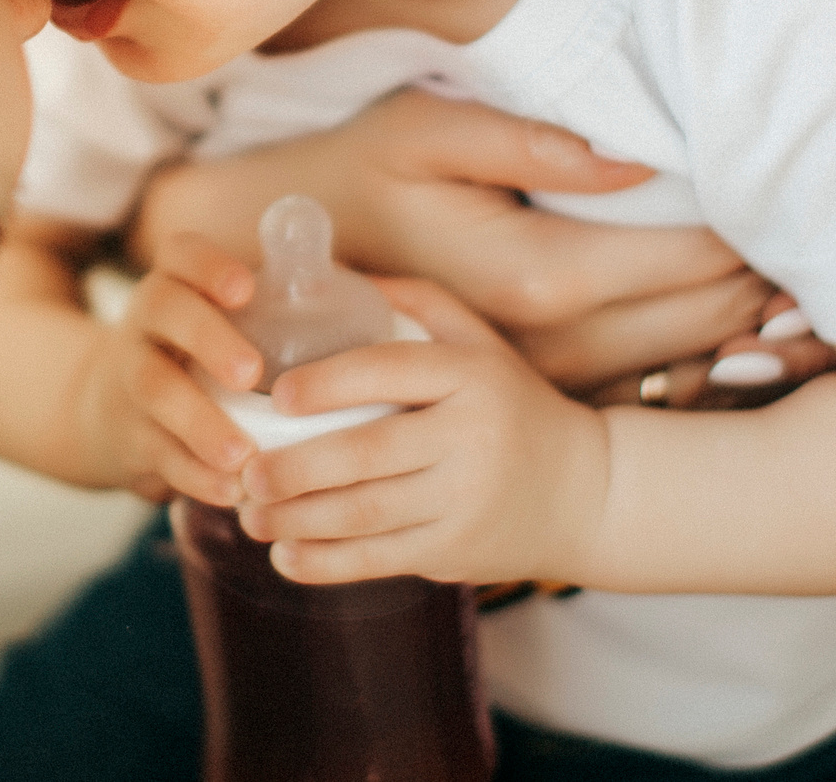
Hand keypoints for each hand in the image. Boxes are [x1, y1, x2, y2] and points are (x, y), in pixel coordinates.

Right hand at [71, 232, 263, 504]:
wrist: (110, 412)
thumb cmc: (203, 360)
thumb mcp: (223, 323)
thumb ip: (284, 310)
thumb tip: (390, 303)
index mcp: (177, 283)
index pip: (182, 254)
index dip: (210, 265)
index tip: (247, 288)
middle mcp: (146, 322)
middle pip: (165, 313)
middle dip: (209, 340)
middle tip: (251, 374)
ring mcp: (129, 377)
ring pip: (155, 389)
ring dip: (200, 422)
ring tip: (241, 454)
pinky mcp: (126, 434)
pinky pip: (155, 451)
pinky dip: (192, 474)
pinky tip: (229, 491)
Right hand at [138, 88, 834, 397]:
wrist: (277, 270)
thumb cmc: (354, 177)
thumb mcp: (428, 131)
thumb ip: (534, 143)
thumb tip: (637, 158)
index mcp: (531, 275)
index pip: (673, 257)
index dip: (743, 231)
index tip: (797, 198)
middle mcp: (544, 342)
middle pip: (688, 317)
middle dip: (758, 283)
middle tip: (826, 244)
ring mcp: (534, 375)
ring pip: (671, 362)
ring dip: (739, 330)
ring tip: (802, 295)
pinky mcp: (524, 388)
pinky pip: (633, 387)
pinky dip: (691, 364)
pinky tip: (735, 338)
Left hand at [231, 277, 610, 586]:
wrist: (588, 492)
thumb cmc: (510, 404)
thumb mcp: (478, 342)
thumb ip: (415, 300)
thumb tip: (331, 270)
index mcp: (469, 376)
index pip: (389, 372)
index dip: (328, 384)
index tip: (278, 395)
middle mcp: (470, 438)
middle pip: (367, 454)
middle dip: (296, 468)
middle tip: (247, 472)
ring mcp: (465, 500)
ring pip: (366, 514)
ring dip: (297, 520)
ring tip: (249, 515)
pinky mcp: (458, 550)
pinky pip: (381, 559)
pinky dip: (327, 564)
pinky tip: (284, 558)